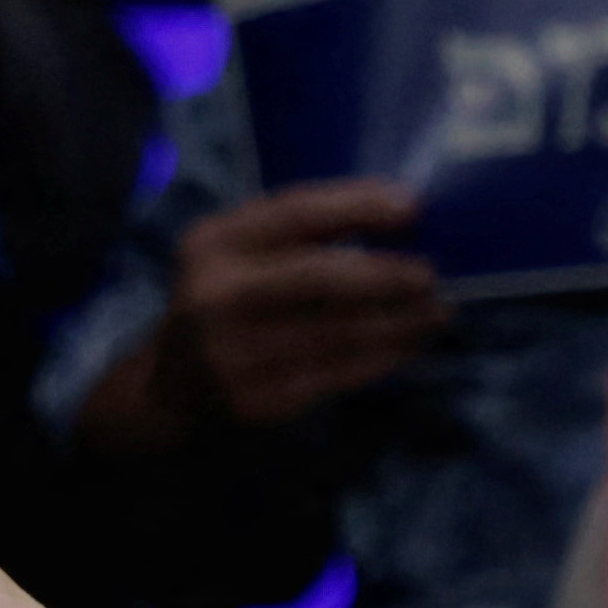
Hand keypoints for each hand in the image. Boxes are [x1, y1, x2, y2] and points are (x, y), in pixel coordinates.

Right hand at [137, 183, 448, 437]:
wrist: (170, 386)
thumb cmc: (225, 300)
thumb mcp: (238, 252)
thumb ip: (299, 229)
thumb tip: (399, 210)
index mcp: (212, 243)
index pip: (292, 213)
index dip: (356, 206)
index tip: (412, 206)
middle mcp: (217, 297)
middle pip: (318, 278)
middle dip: (385, 274)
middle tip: (430, 274)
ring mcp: (236, 355)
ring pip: (338, 333)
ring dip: (398, 321)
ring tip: (437, 309)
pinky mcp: (261, 401)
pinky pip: (339, 376)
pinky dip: (384, 357)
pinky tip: (410, 343)